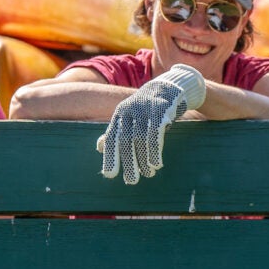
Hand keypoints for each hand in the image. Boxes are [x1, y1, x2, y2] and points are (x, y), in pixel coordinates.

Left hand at [97, 64, 207, 184]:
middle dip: (129, 162)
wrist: (169, 88)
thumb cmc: (146, 108)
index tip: (110, 175)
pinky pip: (156, 132)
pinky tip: (157, 164)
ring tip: (148, 174)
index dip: (111, 156)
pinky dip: (155, 150)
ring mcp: (145, 108)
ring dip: (144, 159)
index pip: (112, 137)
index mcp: (120, 114)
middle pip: (126, 140)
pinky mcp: (161, 108)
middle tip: (131, 181)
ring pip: (141, 138)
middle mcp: (130, 110)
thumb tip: (99, 147)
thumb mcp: (128, 117)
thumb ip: (115, 132)